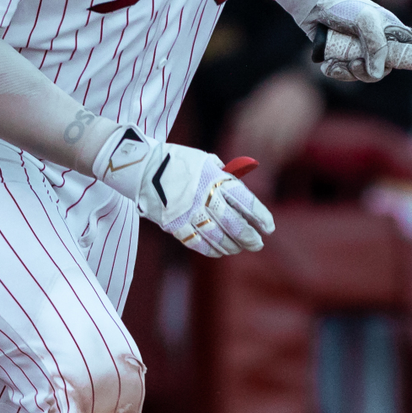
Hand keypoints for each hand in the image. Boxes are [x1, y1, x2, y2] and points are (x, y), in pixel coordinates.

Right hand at [95, 129, 273, 256]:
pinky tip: (220, 251)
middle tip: (257, 243)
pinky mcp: (175, 225)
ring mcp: (189, 213)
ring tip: (240, 248)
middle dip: (249, 237)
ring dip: (232, 246)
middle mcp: (205, 198)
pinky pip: (198, 244)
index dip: (260, 217)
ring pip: (218, 238)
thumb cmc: (178, 162)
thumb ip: (225, 176)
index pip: (246, 202)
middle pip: (234, 224)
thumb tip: (243, 193)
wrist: (143, 167)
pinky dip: (212, 250)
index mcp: (216, 179)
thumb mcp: (206, 161)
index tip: (269, 227)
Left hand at [303, 0, 411, 84]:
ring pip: (364, 76)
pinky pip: (347, 76)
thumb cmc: (343, 6)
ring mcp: (362, 52)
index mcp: (392, 33)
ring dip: (349, 72)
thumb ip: (376, 46)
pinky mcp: (346, 58)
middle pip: (384, 71)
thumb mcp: (364, 21)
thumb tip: (378, 74)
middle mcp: (380, 45)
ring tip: (336, 62)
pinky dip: (337, 72)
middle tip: (353, 63)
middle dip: (367, 72)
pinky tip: (328, 64)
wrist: (314, 6)